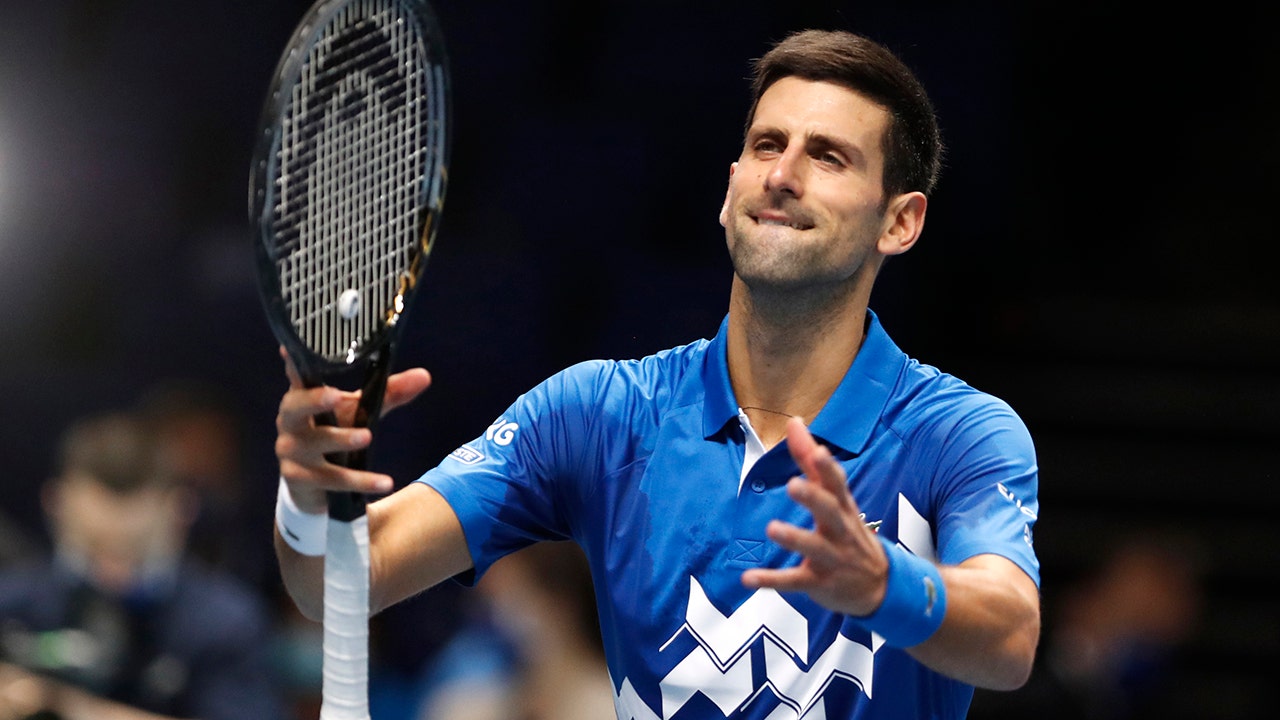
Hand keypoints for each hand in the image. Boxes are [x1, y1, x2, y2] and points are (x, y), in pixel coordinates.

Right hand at [274, 346, 431, 510]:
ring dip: (342, 439)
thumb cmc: (333, 434)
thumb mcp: (359, 412)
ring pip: (316, 444)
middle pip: (296, 407)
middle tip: (337, 395)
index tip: (290, 349)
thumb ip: (389, 393)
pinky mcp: (299, 479)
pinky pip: (332, 479)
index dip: (294, 364)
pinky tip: (385, 483)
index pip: (299, 377)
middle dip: (314, 400)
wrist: (313, 486)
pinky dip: (360, 481)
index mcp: (302, 399)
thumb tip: (424, 376)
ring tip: (367, 437)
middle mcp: (290, 423)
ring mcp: (291, 452)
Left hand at [741, 417, 888, 616]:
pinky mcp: (819, 583)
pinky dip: (771, 581)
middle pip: (830, 511)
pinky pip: (794, 581)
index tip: (819, 452)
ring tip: (772, 528)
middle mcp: (840, 530)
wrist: (880, 586)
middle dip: (814, 498)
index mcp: (842, 507)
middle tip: (793, 485)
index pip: (838, 484)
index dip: (828, 468)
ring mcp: (831, 558)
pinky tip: (748, 579)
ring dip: (794, 538)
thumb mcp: (836, 498)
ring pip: (814, 547)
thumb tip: (794, 422)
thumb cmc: (849, 533)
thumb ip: (811, 460)